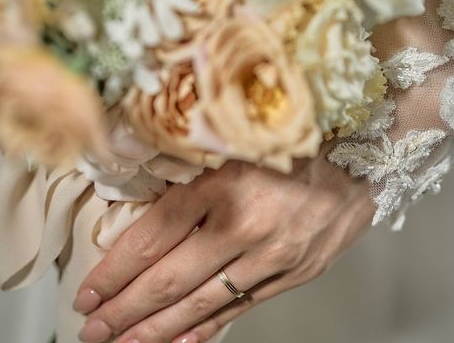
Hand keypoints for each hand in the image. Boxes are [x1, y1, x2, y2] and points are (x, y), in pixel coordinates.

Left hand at [74, 152, 374, 342]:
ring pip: (203, 302)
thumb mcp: (233, 135)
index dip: (114, 269)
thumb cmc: (294, 131)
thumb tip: (138, 188)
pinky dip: (209, 327)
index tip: (87, 292)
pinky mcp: (297, 271)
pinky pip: (245, 306)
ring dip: (158, 328)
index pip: (153, 236)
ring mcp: (274, 256)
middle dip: (125, 310)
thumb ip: (188, 163)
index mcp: (223, 182)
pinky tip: (182, 342)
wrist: (366, 146)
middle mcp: (246, 226)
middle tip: (92, 331)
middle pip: (170, 278)